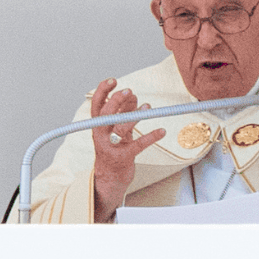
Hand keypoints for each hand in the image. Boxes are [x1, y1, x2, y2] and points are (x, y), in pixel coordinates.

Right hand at [89, 78, 165, 222]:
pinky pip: (138, 145)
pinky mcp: (124, 157)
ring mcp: (112, 147)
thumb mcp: (115, 129)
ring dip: (135, 115)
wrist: (110, 177)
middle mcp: (101, 135)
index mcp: (98, 126)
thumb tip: (132, 95)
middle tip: (129, 91)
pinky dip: (151, 137)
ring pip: (121, 128)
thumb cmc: (113, 149)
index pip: (96, 105)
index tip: (113, 80)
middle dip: (117, 101)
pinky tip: (161, 131)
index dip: (103, 91)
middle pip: (106, 114)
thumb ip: (122, 112)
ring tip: (147, 107)